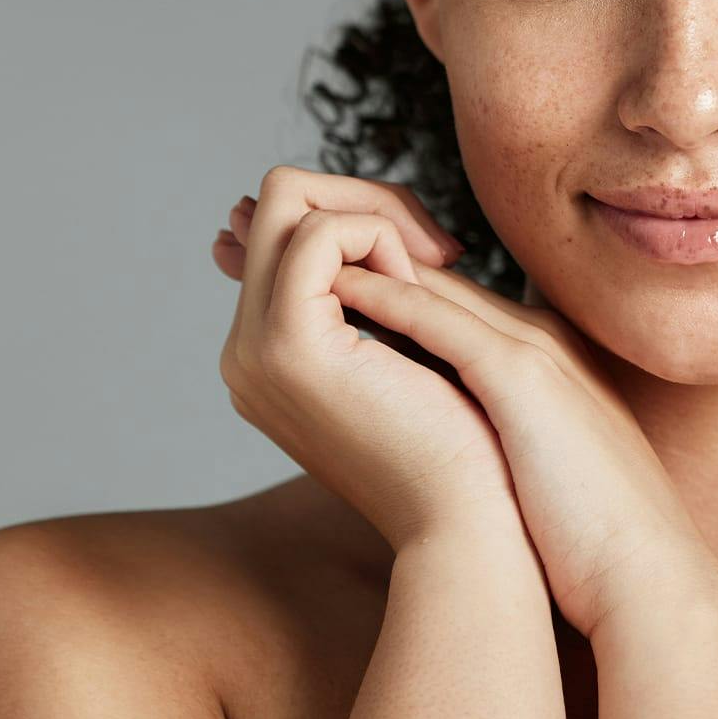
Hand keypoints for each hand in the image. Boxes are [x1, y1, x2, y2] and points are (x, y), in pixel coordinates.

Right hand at [214, 165, 541, 554]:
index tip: (436, 259)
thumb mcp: (415, 346)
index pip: (287, 229)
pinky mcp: (289, 345)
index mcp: (271, 351)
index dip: (364, 217)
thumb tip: (377, 224)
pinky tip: (420, 289)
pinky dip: (379, 237)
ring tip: (433, 276)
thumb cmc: (466, 442)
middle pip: (281, 200)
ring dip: (377, 217)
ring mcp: (256, 348)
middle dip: (370, 201)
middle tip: (441, 253)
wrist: (471, 520)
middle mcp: (246, 348)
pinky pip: (319, 232)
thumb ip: (385, 290)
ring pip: (290, 198)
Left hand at [214, 171, 717, 638]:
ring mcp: (531, 352)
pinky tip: (335, 292)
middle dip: (344, 245)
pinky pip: (448, 324)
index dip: (368, 276)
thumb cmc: (587, 539)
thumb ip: (484, 433)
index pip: (438, 299)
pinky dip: (391, 301)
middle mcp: (530, 339)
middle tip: (265, 236)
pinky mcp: (527, 382)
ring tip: (281, 245)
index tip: (296, 266)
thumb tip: (421, 434)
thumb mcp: (527, 468)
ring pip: (433, 281)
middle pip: (426, 271)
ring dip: (356, 255)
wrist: (645, 575)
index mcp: (530, 361)